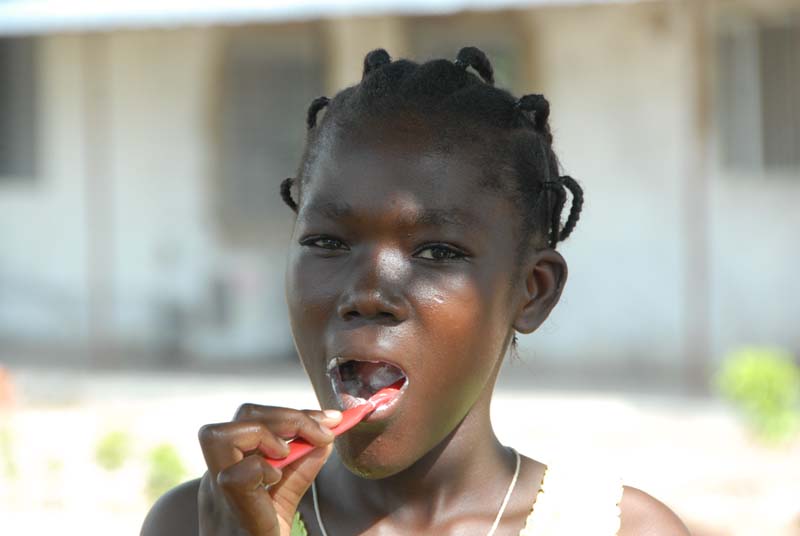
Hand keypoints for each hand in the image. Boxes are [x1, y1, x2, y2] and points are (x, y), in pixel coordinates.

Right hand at [197, 405, 341, 534]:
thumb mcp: (283, 501)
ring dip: (267, 433)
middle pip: (239, 417)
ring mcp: (218, 497)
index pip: (250, 420)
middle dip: (284, 415)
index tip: (329, 421)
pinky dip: (261, 468)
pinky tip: (276, 480)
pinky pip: (236, 477)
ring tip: (290, 454)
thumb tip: (324, 438)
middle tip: (322, 431)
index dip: (289, 414)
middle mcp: (216, 479)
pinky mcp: (233, 517)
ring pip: (219, 435)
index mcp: (228, 471)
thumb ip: (300, 469)